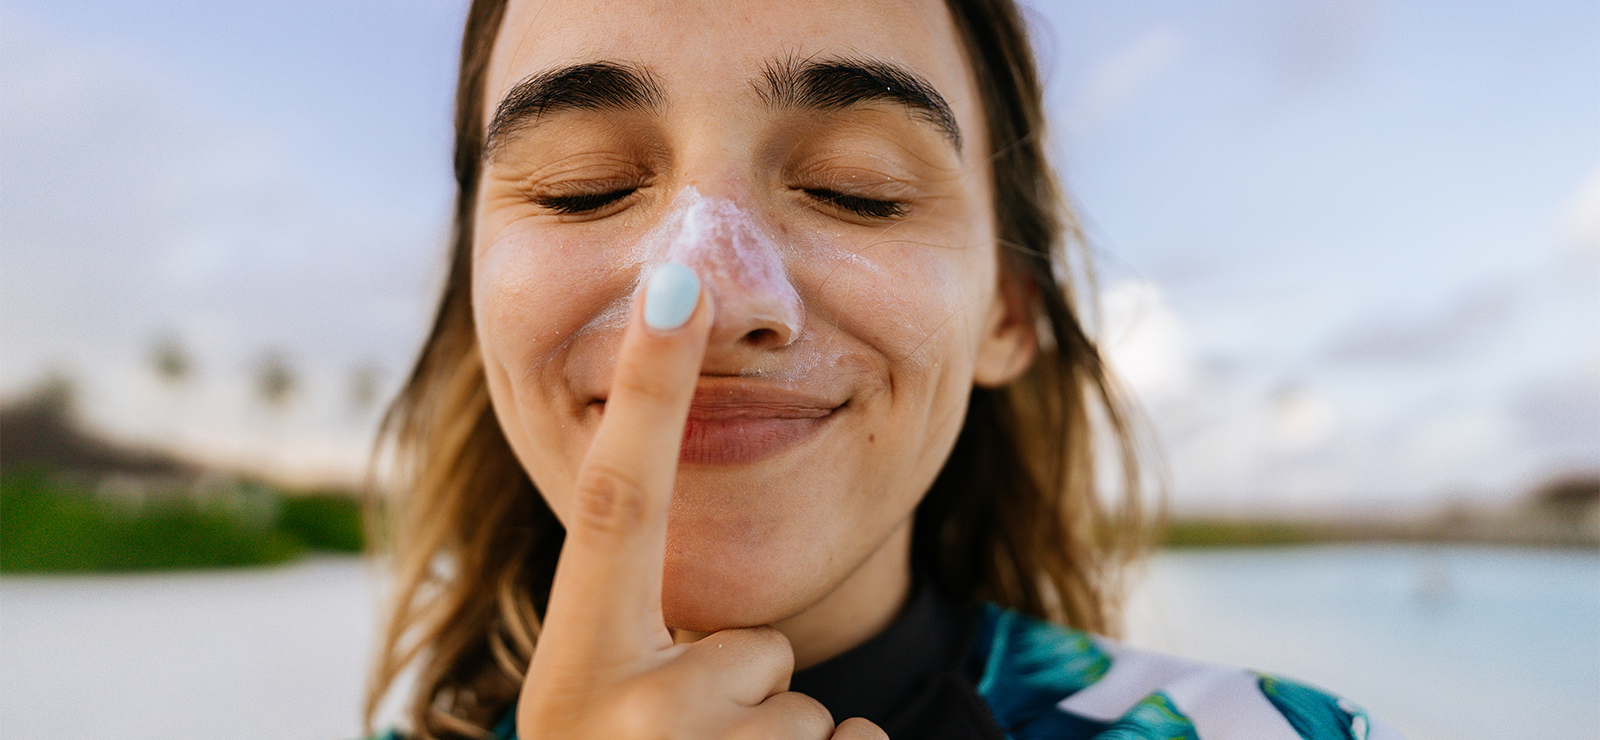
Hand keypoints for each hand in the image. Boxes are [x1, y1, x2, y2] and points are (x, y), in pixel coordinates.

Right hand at [517, 263, 886, 738]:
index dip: (643, 391)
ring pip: (808, 717)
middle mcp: (604, 713)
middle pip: (760, 652)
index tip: (675, 280)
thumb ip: (643, 641)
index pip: (615, 505)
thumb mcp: (599, 712)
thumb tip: (729, 601)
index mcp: (569, 668)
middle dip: (754, 701)